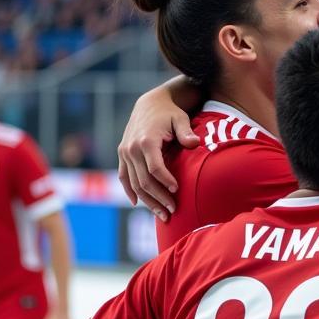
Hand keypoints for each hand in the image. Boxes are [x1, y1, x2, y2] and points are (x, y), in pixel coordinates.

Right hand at [117, 87, 199, 219]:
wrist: (150, 104)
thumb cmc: (170, 113)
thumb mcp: (181, 119)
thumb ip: (186, 132)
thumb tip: (195, 143)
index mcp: (146, 141)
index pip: (155, 168)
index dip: (165, 182)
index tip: (177, 191)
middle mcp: (132, 148)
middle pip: (144, 181)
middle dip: (159, 198)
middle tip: (174, 211)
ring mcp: (125, 152)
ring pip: (134, 184)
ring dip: (148, 201)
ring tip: (163, 215)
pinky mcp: (122, 154)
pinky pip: (124, 177)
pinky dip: (129, 191)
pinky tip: (137, 204)